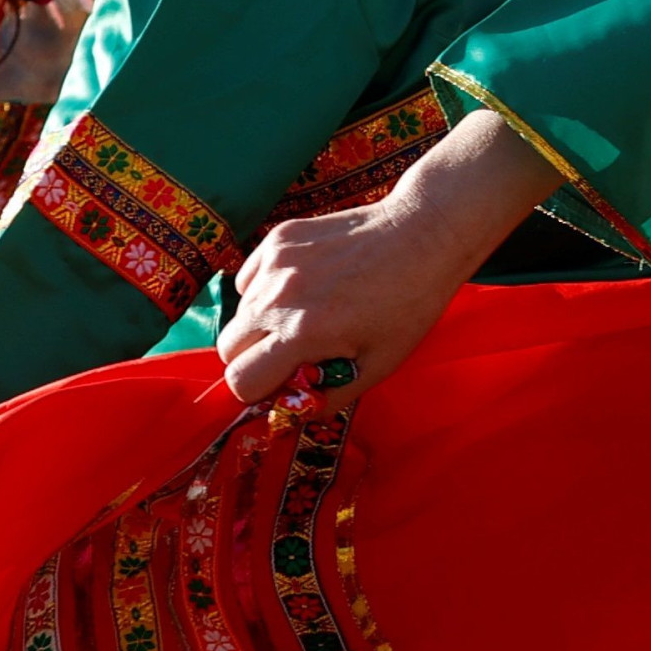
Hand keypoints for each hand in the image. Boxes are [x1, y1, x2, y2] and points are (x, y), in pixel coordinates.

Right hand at [218, 111, 564, 405]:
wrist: (422, 234)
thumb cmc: (409, 304)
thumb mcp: (379, 365)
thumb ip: (328, 397)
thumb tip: (289, 417)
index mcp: (304, 334)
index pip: (241, 381)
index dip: (259, 390)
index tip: (282, 384)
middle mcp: (279, 298)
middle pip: (228, 347)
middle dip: (253, 359)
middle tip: (290, 353)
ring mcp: (275, 263)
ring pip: (239, 311)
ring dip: (261, 323)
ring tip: (306, 314)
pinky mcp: (279, 237)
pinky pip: (250, 278)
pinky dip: (266, 290)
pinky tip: (305, 286)